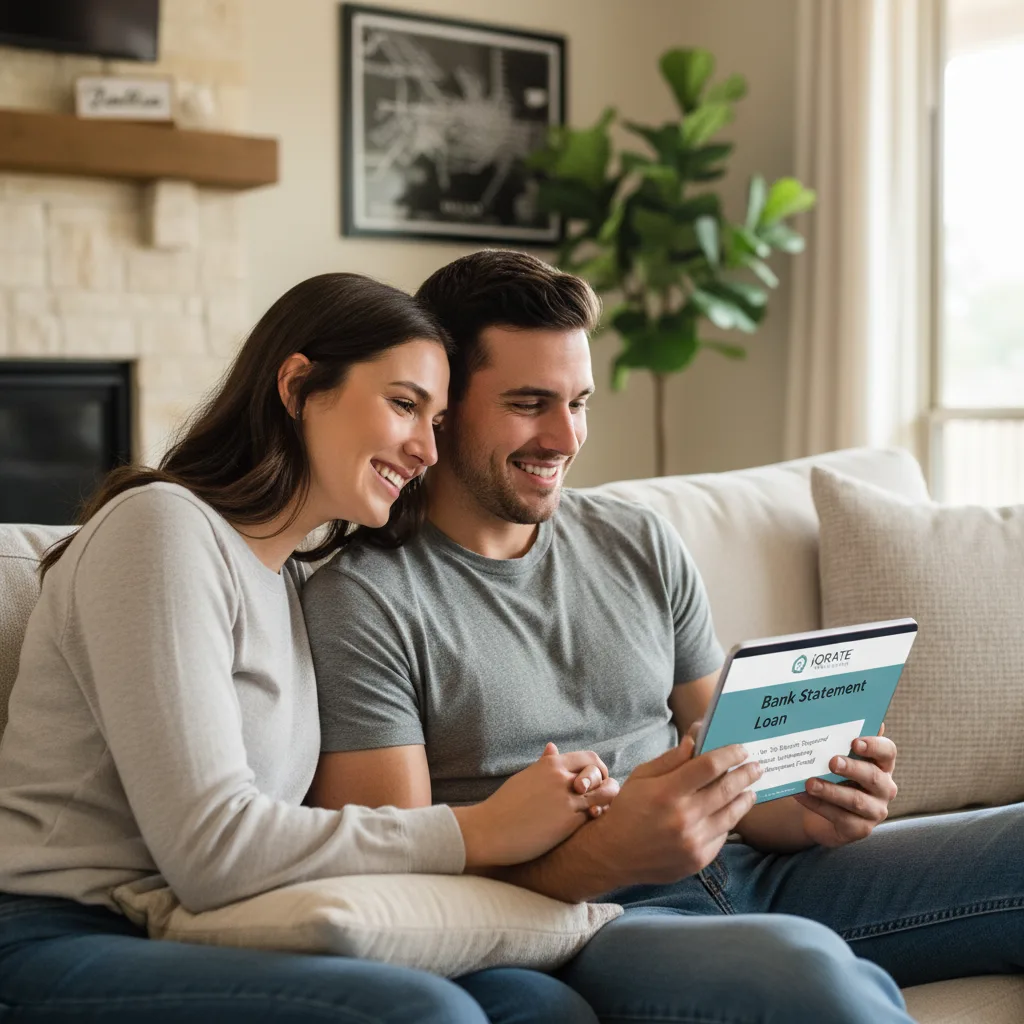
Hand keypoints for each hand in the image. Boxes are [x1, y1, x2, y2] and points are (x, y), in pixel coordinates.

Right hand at [454, 743, 611, 867]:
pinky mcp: (568, 822)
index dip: (598, 769)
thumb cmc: (505, 805)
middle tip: (603, 795)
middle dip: (607, 782)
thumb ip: (544, 764)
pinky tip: (593, 824)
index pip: (589, 758)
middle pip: (600, 773)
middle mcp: (561, 778)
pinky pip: (593, 816)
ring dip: (608, 800)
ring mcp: (567, 800)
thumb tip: (553, 747)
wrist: (489, 830)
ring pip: (604, 794)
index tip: (596, 781)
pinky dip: (597, 817)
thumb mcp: (526, 777)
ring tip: (603, 809)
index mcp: (551, 764)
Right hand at [583, 735, 761, 886]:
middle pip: (726, 789)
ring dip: (744, 798)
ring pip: (731, 815)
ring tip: (750, 789)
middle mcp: (684, 817)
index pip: (709, 766)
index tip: (741, 749)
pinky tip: (730, 811)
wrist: (614, 854)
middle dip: (745, 774)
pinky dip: (729, 821)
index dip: (729, 754)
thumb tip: (696, 737)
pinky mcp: (698, 859)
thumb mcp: (642, 776)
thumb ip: (672, 758)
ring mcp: (693, 841)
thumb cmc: (628, 809)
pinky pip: (722, 836)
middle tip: (756, 766)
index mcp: (667, 792)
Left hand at [792, 726, 897, 847]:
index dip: (874, 746)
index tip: (855, 741)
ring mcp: (875, 811)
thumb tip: (840, 711)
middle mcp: (884, 788)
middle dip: (852, 768)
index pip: (888, 752)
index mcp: (881, 764)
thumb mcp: (836, 756)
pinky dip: (818, 805)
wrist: (822, 810)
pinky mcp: (859, 829)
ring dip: (831, 790)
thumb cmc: (832, 775)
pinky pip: (840, 818)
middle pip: (873, 776)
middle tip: (831, 761)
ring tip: (809, 782)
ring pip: (856, 801)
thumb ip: (840, 738)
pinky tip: (800, 795)